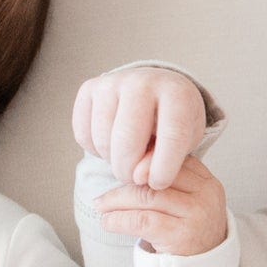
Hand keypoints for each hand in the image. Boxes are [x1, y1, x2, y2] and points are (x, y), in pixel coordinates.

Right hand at [72, 63, 211, 189]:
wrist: (157, 91)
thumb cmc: (173, 122)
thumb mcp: (183, 144)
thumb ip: (164, 162)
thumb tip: (138, 177)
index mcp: (177, 93)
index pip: (171, 136)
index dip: (163, 168)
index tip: (157, 184)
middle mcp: (143, 82)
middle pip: (127, 140)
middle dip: (128, 171)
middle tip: (134, 179)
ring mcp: (112, 82)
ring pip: (102, 139)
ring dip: (111, 162)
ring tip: (126, 160)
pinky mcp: (89, 88)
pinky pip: (83, 134)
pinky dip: (94, 151)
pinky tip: (110, 147)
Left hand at [91, 153, 227, 257]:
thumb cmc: (189, 234)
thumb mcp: (188, 203)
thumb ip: (168, 182)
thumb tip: (129, 160)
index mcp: (208, 182)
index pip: (170, 161)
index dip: (142, 163)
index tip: (122, 170)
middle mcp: (206, 195)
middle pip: (155, 177)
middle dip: (124, 181)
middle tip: (104, 193)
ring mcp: (196, 215)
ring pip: (146, 196)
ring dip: (115, 200)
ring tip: (101, 206)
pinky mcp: (180, 235)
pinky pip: (141, 220)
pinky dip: (118, 219)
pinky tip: (108, 222)